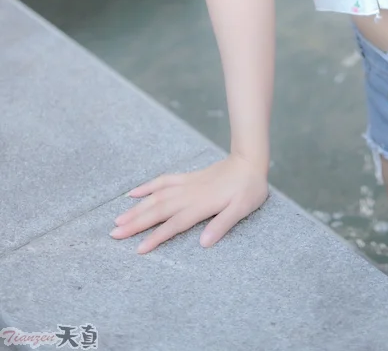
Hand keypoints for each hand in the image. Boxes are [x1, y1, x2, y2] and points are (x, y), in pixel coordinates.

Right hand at [110, 152, 268, 253]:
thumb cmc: (248, 188)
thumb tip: (204, 243)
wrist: (249, 161)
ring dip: (136, 208)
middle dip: (135, 223)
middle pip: (158, 210)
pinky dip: (147, 186)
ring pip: (156, 197)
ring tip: (118, 219)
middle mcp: (189, 194)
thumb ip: (222, 224)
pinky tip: (133, 193)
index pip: (174, 224)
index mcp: (201, 205)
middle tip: (114, 234)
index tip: (138, 249)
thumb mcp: (242, 209)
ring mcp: (186, 185)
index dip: (156, 237)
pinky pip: (163, 181)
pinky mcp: (187, 178)